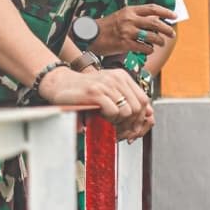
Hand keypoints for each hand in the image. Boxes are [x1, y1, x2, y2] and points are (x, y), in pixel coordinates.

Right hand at [37, 66, 151, 138]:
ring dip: (120, 123)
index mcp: (122, 77)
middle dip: (131, 124)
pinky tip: (101, 119)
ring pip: (128, 111)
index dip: (141, 118)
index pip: (144, 100)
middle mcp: (116, 78)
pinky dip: (109, 120)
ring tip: (109, 125)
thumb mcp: (108, 93)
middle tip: (120, 132)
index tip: (133, 129)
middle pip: (138, 108)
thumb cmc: (83, 92)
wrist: (60, 85)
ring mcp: (106, 84)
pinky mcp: (95, 92)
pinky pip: (113, 112)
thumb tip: (150, 115)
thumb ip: (127, 101)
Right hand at [91, 3, 176, 55]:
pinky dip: (149, 49)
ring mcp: (128, 32)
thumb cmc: (107, 26)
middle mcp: (130, 19)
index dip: (165, 11)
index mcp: (130, 10)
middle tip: (172, 34)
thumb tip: (155, 20)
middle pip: (155, 23)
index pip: (152, 8)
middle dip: (167, 29)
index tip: (174, 15)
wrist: (91, 35)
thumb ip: (136, 17)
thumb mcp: (121, 16)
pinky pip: (144, 47)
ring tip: (160, 43)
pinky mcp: (125, 44)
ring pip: (151, 36)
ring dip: (159, 41)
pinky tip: (149, 50)